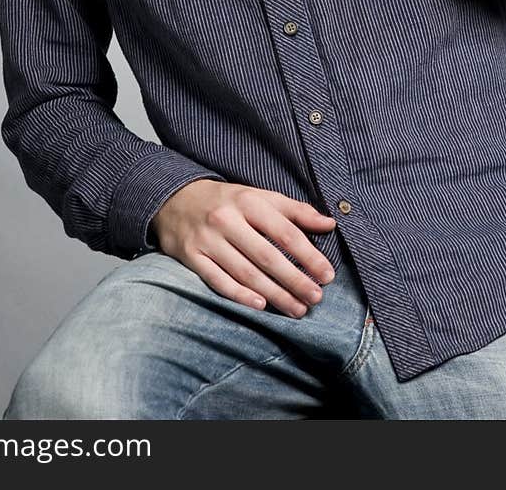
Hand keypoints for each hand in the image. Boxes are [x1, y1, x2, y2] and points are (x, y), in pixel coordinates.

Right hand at [150, 179, 337, 317]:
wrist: (176, 200)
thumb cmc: (227, 201)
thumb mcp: (259, 196)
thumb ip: (295, 210)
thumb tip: (330, 223)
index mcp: (248, 201)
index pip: (285, 231)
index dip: (309, 255)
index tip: (327, 275)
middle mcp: (227, 219)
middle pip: (267, 256)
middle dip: (294, 280)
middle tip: (315, 298)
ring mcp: (207, 239)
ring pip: (246, 272)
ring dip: (274, 294)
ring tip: (297, 309)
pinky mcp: (191, 256)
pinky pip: (218, 281)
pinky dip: (240, 295)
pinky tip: (261, 306)